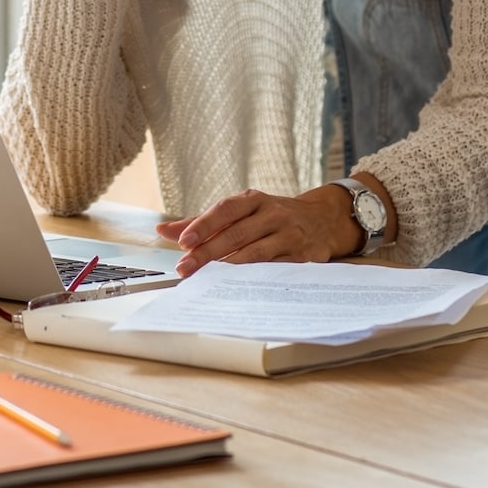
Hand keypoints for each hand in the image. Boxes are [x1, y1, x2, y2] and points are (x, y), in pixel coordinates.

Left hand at [155, 187, 361, 276]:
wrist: (323, 219)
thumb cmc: (272, 217)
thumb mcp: (242, 211)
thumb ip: (203, 222)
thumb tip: (163, 230)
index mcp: (253, 200)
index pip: (225, 210)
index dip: (204, 225)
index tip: (183, 242)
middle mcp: (272, 214)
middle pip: (236, 234)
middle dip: (208, 253)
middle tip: (185, 268)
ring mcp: (289, 235)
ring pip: (256, 253)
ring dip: (229, 268)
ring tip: (206, 278)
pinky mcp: (302, 257)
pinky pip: (276, 269)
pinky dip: (256, 278)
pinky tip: (238, 286)